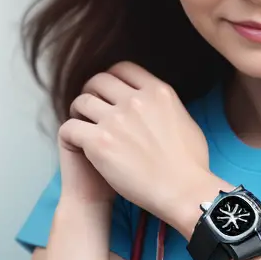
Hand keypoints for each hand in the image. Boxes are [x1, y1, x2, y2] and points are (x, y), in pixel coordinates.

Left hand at [58, 61, 211, 223]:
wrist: (183, 191)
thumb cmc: (190, 164)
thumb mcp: (186, 119)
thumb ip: (166, 106)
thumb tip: (157, 106)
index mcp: (157, 92)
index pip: (123, 68)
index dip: (111, 78)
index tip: (108, 91)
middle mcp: (135, 101)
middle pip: (99, 80)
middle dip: (91, 91)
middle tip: (90, 107)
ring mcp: (115, 121)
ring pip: (81, 102)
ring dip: (78, 111)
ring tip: (81, 124)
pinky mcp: (99, 143)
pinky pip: (70, 128)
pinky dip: (70, 133)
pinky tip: (76, 142)